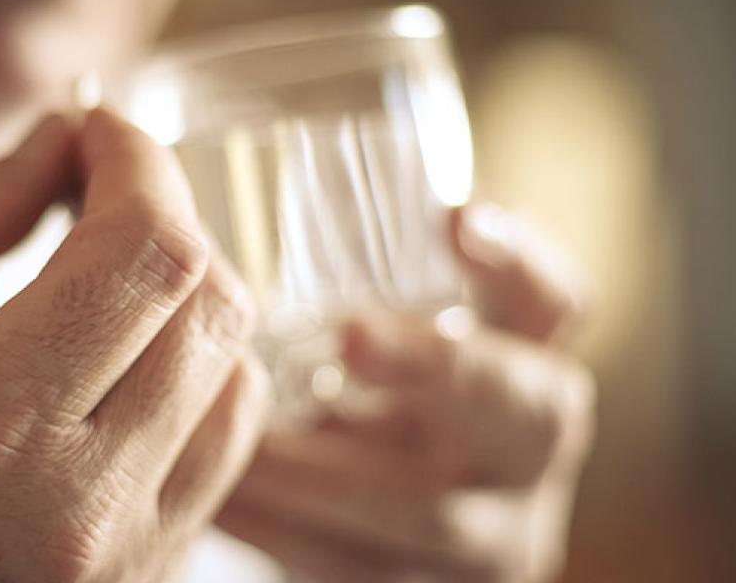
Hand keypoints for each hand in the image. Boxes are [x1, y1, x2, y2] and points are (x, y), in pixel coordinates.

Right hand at [0, 109, 270, 581]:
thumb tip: (60, 138)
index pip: (144, 254)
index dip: (139, 163)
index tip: (100, 129)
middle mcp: (88, 505)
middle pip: (211, 304)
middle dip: (167, 215)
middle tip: (101, 188)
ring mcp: (135, 554)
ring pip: (240, 375)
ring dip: (192, 296)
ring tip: (113, 275)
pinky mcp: (154, 576)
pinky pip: (226, 450)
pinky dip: (199, 374)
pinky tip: (132, 359)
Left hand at [217, 204, 594, 581]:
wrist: (382, 537)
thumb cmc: (362, 407)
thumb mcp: (371, 341)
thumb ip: (334, 279)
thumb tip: (181, 190)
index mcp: (523, 358)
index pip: (555, 300)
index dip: (520, 259)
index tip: (454, 216)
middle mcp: (528, 445)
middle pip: (529, 405)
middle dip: (441, 367)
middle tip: (349, 335)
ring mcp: (497, 535)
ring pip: (434, 515)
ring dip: (323, 474)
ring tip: (235, 438)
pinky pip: (362, 574)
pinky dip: (283, 536)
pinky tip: (218, 497)